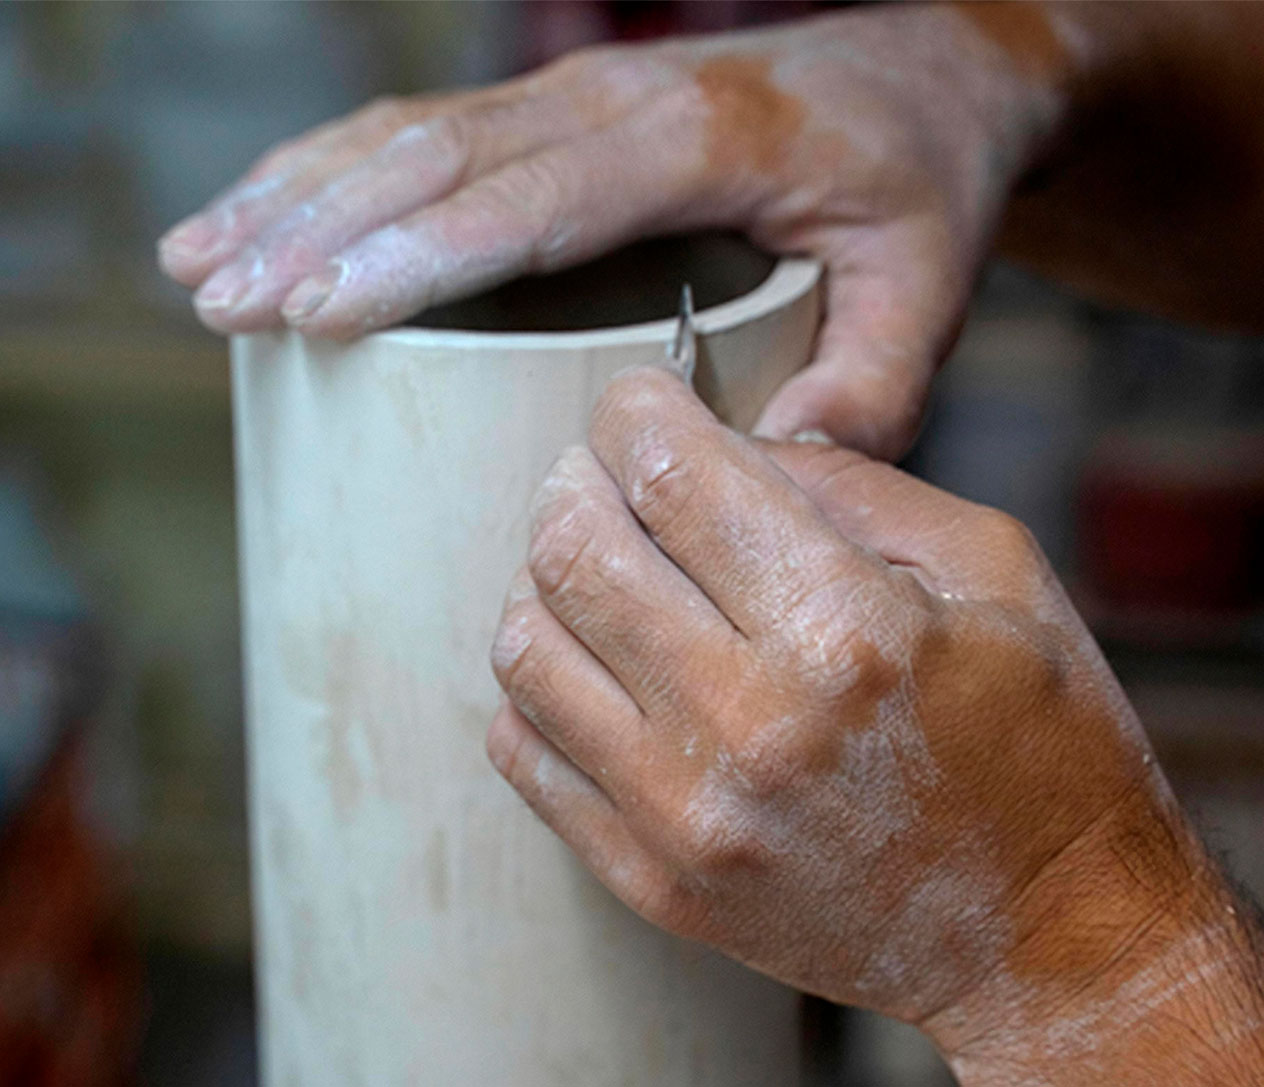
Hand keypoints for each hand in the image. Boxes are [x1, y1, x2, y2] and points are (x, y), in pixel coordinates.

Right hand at [158, 5, 1071, 458]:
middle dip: (316, 231)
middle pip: (436, 161)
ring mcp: (575, 94)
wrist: (926, 72)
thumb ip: (873, 381)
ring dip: (295, 195)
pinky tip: (257, 210)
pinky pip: (422, 131)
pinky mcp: (555, 109)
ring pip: (405, 136)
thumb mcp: (928, 280)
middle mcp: (613, 100)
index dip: (415, 252)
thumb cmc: (918, 179)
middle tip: (218, 302)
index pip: (530, 197)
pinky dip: (327, 170)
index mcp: (695, 140)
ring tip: (196, 264)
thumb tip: (775, 472)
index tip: (314, 309)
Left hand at [488, 367, 1263, 1082]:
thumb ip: (848, 482)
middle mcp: (749, 724)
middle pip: (572, 549)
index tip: (641, 403)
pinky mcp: (654, 883)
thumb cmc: (1044, 740)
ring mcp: (687, 817)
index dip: (634, 408)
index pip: (669, 471)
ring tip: (604, 569)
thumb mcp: (992, 569)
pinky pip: (524, 751)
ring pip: (525, 646)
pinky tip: (598, 666)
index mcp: (846, 628)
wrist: (1053, 940)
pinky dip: (541, 685)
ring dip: (547, 582)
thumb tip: (721, 436)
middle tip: (609, 475)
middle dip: (577, 481)